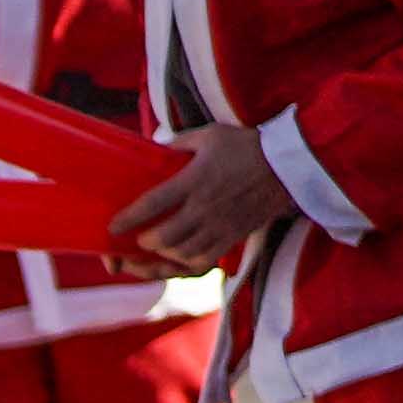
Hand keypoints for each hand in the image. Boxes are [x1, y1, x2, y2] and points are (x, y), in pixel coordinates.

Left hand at [111, 122, 291, 273]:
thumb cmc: (247, 146)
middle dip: (144, 245)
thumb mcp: (210, 135)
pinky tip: (176, 263)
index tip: (112, 227)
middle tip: (133, 244)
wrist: (290, 164)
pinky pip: (206, 262)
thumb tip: (154, 147)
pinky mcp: (235, 237)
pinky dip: (186, 267)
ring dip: (162, 261)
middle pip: (165, 238)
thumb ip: (179, 143)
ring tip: (149, 257)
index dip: (129, 218)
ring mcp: (221, 226)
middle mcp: (206, 207)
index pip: (153, 203)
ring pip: (183, 255)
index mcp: (195, 180)